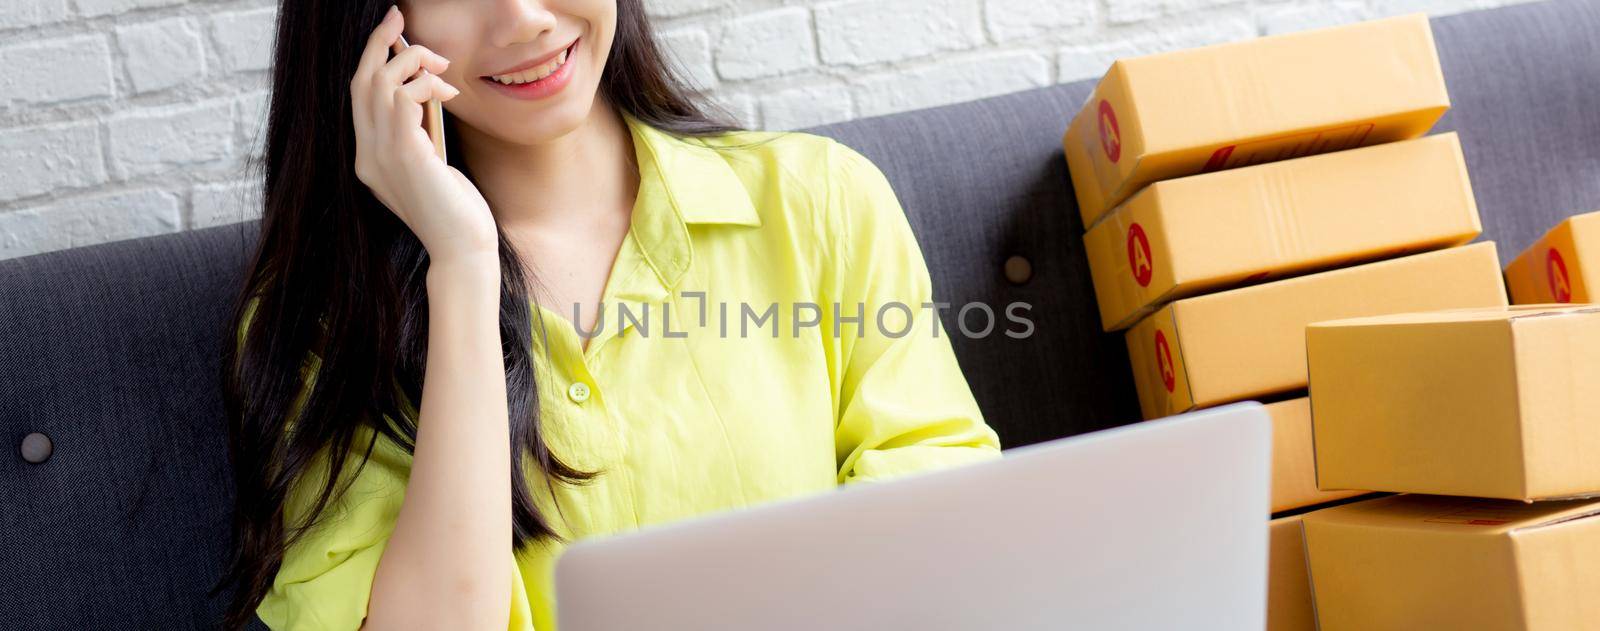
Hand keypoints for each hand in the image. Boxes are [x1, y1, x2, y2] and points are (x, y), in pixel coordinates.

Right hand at [351, 5, 497, 262]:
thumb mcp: (431, 165)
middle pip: (359, 81)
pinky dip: (425, 84)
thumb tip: (426, 96)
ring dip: (411, 62)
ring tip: (441, 69)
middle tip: (398, 16)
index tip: (390, 33)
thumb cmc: (455, 211)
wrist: (461, 249)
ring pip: (379, 82)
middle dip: (378, 42)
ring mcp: (380, 156)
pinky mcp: (405, 155)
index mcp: (368, 159)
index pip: (358, 97)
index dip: (371, 59)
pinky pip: (403, 98)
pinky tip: (446, 93)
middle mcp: (366, 156)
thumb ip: (418, 134)